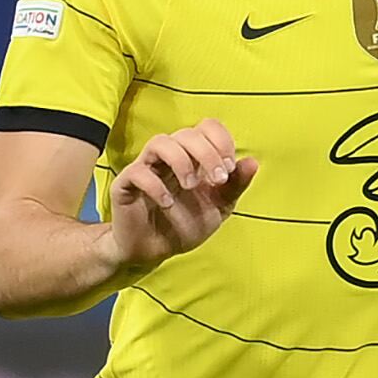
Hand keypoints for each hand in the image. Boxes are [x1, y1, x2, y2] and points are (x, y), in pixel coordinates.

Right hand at [104, 119, 258, 268]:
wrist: (155, 251)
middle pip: (186, 133)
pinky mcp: (126, 184)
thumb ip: (235, 186)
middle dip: (207, 153)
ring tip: (190, 186)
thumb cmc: (185, 225)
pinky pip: (137, 172)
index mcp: (193, 157)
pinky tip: (167, 203)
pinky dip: (155, 185)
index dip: (221, 141)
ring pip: (160, 142)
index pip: (207, 127)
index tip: (229, 169)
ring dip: (181, 161)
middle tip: (217, 179)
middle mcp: (169, 157)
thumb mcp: (218, 208)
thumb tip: (252, 162)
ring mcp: (146, 168)